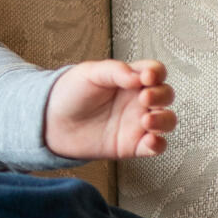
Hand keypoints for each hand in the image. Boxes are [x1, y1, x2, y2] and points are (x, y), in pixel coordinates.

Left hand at [43, 59, 174, 160]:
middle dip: (161, 95)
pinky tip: (149, 140)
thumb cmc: (69, 93)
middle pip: (166, 95)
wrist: (50, 122)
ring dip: (163, 120)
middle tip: (144, 98)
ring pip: (167, 121)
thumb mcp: (89, 73)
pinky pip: (156, 147)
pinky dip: (158, 145)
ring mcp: (137, 123)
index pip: (156, 71)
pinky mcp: (132, 145)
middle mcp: (137, 101)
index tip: (147, 77)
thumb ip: (115, 71)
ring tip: (146, 120)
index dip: (157, 73)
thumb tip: (139, 76)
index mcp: (129, 79)